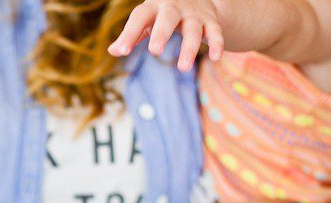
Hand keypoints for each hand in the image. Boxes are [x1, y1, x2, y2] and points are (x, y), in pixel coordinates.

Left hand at [108, 0, 223, 70]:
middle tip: (155, 51)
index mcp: (153, 7)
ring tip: (183, 68)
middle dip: (162, 33)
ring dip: (189, 48)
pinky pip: (215, 32)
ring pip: (193, 29)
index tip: (121, 50)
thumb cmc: (160, 13)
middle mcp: (173, 8)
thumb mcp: (145, 20)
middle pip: (168, 18)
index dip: (130, 33)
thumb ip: (131, 35)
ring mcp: (193, 14)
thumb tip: (113, 50)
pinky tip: (216, 59)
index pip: (139, 18)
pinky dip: (217, 44)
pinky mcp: (210, 20)